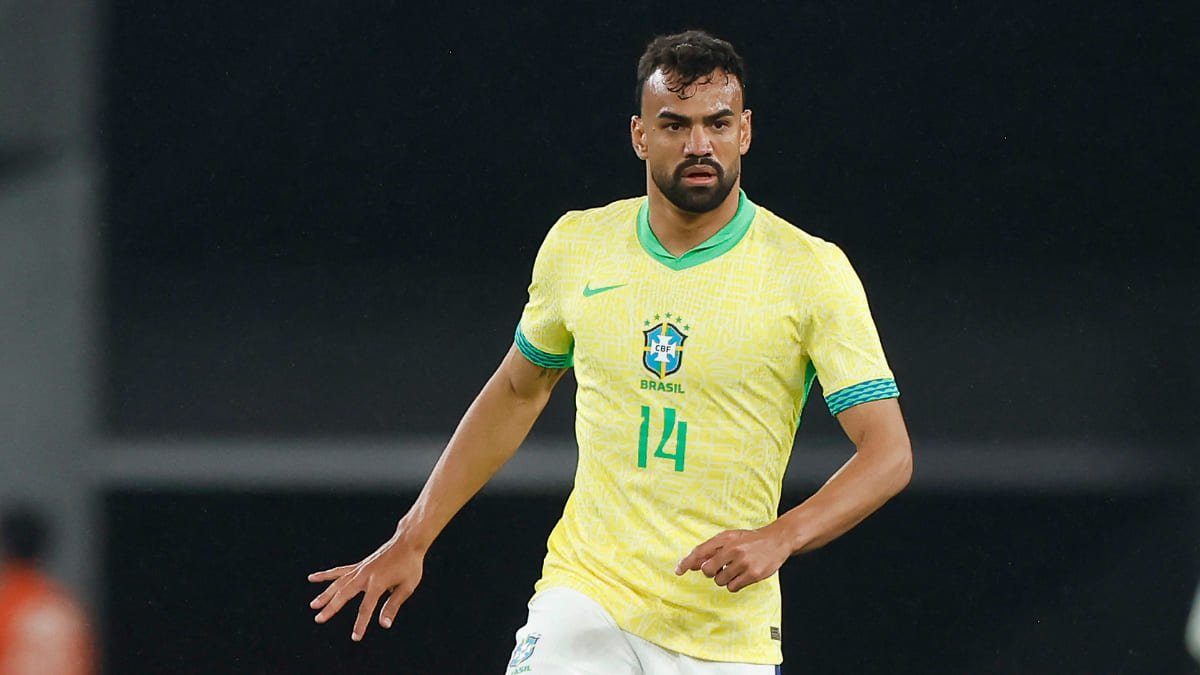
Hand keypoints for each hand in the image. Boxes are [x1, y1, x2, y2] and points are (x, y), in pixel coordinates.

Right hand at [308, 533, 424, 640]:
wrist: (407, 542)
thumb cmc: (410, 565)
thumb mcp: (407, 587)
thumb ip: (393, 605)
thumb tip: (384, 625)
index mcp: (378, 582)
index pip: (366, 607)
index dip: (361, 623)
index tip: (355, 637)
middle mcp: (366, 575)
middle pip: (344, 594)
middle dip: (331, 608)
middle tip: (318, 619)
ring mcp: (360, 569)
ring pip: (338, 583)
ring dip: (325, 594)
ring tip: (313, 605)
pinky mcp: (359, 565)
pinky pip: (339, 571)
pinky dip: (326, 575)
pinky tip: (312, 578)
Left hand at [674, 527, 791, 592]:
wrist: (777, 540)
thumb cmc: (750, 540)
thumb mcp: (730, 539)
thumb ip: (711, 551)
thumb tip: (693, 565)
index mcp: (725, 538)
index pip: (700, 551)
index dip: (687, 562)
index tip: (678, 571)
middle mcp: (733, 549)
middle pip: (708, 571)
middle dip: (711, 572)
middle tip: (722, 568)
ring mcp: (743, 562)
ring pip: (720, 581)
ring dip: (724, 579)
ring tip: (736, 570)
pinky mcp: (752, 574)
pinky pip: (733, 587)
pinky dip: (735, 584)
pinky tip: (743, 576)